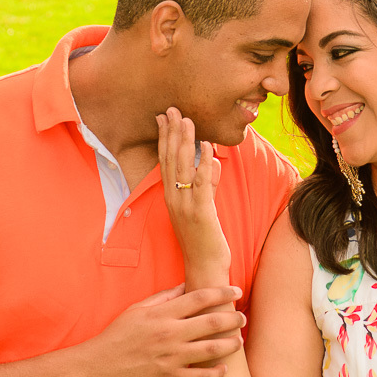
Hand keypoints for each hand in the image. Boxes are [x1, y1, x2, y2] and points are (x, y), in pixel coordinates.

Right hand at [83, 284, 245, 376]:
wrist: (97, 368)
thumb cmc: (117, 336)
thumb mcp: (137, 310)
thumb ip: (163, 297)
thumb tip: (186, 285)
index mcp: (162, 314)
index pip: (200, 298)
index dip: (222, 293)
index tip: (236, 291)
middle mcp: (169, 335)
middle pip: (212, 323)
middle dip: (233, 319)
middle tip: (243, 318)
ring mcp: (170, 358)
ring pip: (211, 350)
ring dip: (231, 345)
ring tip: (239, 341)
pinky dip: (216, 374)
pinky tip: (224, 369)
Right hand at [157, 108, 231, 275]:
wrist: (205, 267)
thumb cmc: (204, 239)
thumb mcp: (205, 207)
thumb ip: (207, 184)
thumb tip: (211, 163)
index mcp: (172, 196)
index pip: (166, 161)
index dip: (165, 138)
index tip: (165, 117)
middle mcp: (174, 198)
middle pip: (170, 160)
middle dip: (171, 133)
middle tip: (172, 109)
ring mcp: (185, 205)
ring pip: (183, 168)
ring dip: (185, 142)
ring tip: (187, 120)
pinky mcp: (201, 212)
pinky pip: (201, 183)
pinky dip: (203, 163)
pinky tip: (207, 146)